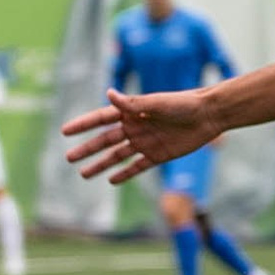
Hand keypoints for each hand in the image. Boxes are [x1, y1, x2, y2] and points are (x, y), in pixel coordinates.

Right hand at [63, 89, 218, 184]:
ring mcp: (145, 142)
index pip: (101, 118)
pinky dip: (125, 173)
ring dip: (101, 165)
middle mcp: (135, 127)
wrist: (208, 115)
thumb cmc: (183, 103)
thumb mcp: (156, 103)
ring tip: (84, 174)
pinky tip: (111, 181)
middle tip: (69, 158)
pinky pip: (137, 166)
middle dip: (87, 149)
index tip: (65, 131)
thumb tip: (108, 93)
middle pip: (106, 140)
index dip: (83, 125)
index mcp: (132, 111)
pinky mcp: (158, 155)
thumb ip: (132, 103)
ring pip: (117, 156)